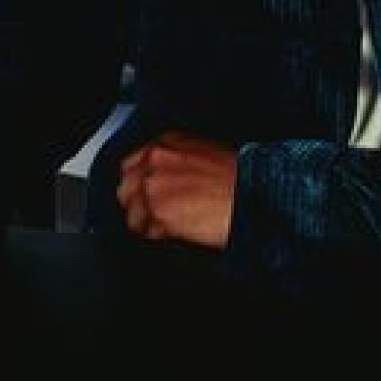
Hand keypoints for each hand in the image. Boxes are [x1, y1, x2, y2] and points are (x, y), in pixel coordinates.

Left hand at [116, 132, 237, 249]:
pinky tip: (172, 234)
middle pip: (125, 189)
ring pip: (132, 213)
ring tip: (162, 228)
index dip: (139, 183)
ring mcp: (154, 188)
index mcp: (165, 144)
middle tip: (150, 214)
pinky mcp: (161, 214)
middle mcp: (155, 162)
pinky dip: (158, 235)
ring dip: (146, 222)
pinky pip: (148, 231)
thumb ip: (175, 162)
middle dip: (137, 203)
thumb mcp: (203, 154)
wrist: (254, 195)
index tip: (143, 193)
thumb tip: (166, 179)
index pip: (131, 165)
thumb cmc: (239, 177)